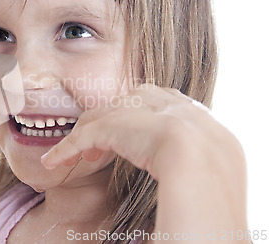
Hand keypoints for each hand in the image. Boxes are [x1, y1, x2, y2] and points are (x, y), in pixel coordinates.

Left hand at [41, 83, 243, 180]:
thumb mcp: (210, 154)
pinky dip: (65, 149)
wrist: (203, 161)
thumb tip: (201, 168)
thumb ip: (197, 152)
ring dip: (82, 138)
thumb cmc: (215, 169)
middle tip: (97, 145)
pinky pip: (81, 137)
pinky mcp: (110, 125)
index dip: (136, 119)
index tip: (131, 133)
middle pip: (121, 108)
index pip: (153, 103)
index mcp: (185, 107)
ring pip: (99, 120)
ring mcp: (132, 110)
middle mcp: (154, 100)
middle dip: (107, 123)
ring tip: (71, 153)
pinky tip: (53, 161)